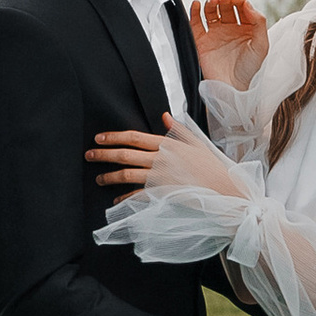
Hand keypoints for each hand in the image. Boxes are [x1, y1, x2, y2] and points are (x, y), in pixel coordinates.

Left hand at [89, 113, 242, 199]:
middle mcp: (161, 159)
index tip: (99, 137)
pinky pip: (137, 196)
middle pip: (125, 154)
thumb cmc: (213, 166)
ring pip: (127, 175)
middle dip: (103, 154)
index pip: (134, 137)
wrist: (226, 190)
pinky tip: (116, 200)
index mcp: (168, 144)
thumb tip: (164, 116)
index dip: (114, 136)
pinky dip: (124, 198)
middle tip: (89, 155)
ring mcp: (161, 177)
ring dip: (109, 176)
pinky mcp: (163, 194)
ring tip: (99, 178)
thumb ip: (178, 129)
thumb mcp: (197, 143)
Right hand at [190, 0, 269, 90]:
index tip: (238, 1)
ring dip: (211, 4)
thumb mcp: (261, 45)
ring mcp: (215, 35)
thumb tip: (247, 4)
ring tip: (213, 2)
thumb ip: (259, 22)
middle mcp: (231, 30)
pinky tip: (198, 4)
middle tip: (225, 0)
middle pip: (226, 8)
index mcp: (246, 30)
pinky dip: (195, 12)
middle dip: (225, 1)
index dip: (240, 2)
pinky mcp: (202, 41)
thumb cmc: (250, 70)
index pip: (242, 9)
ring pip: (211, 13)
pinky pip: (196, 23)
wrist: (233, 88)